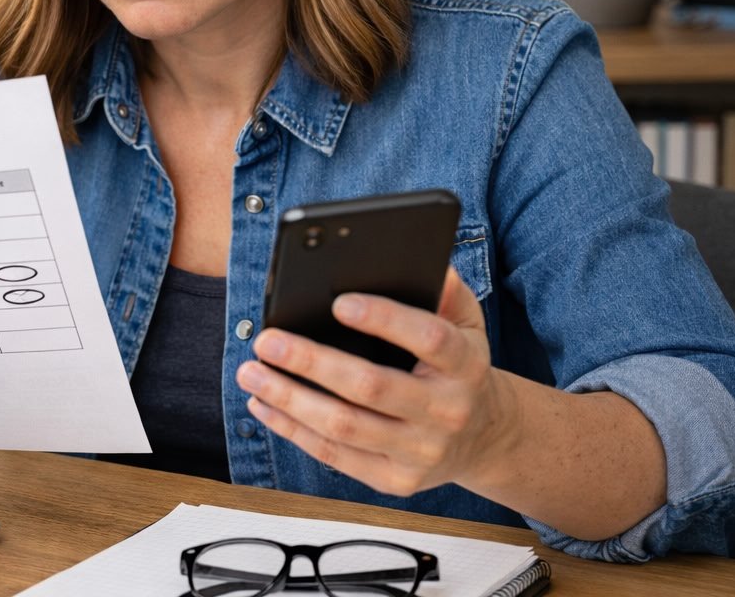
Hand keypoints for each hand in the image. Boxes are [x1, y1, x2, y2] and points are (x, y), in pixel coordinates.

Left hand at [236, 267, 514, 497]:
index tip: (337, 302)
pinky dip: (293, 429)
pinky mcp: (395, 480)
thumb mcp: (466, 322)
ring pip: (344, 427)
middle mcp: (447, 411)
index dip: (384, 319)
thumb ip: (445, 288)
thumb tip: (413, 254)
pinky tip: (264, 404)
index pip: (428, 339)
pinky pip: (335, 455)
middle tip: (267, 341)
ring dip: (289, 399)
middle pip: (372, 387)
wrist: (483, 437)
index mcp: (465, 364)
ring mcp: (421, 451)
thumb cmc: (458, 366)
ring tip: (251, 373)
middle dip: (312, 362)